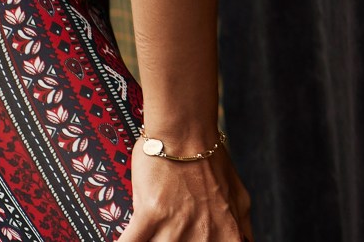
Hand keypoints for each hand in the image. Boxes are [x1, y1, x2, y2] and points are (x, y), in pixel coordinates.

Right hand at [122, 146, 251, 241]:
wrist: (186, 132)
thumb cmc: (211, 163)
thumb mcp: (239, 198)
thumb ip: (241, 228)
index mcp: (228, 237)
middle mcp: (205, 237)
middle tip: (167, 234)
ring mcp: (177, 227)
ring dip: (152, 241)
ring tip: (150, 234)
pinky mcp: (152, 214)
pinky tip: (122, 240)